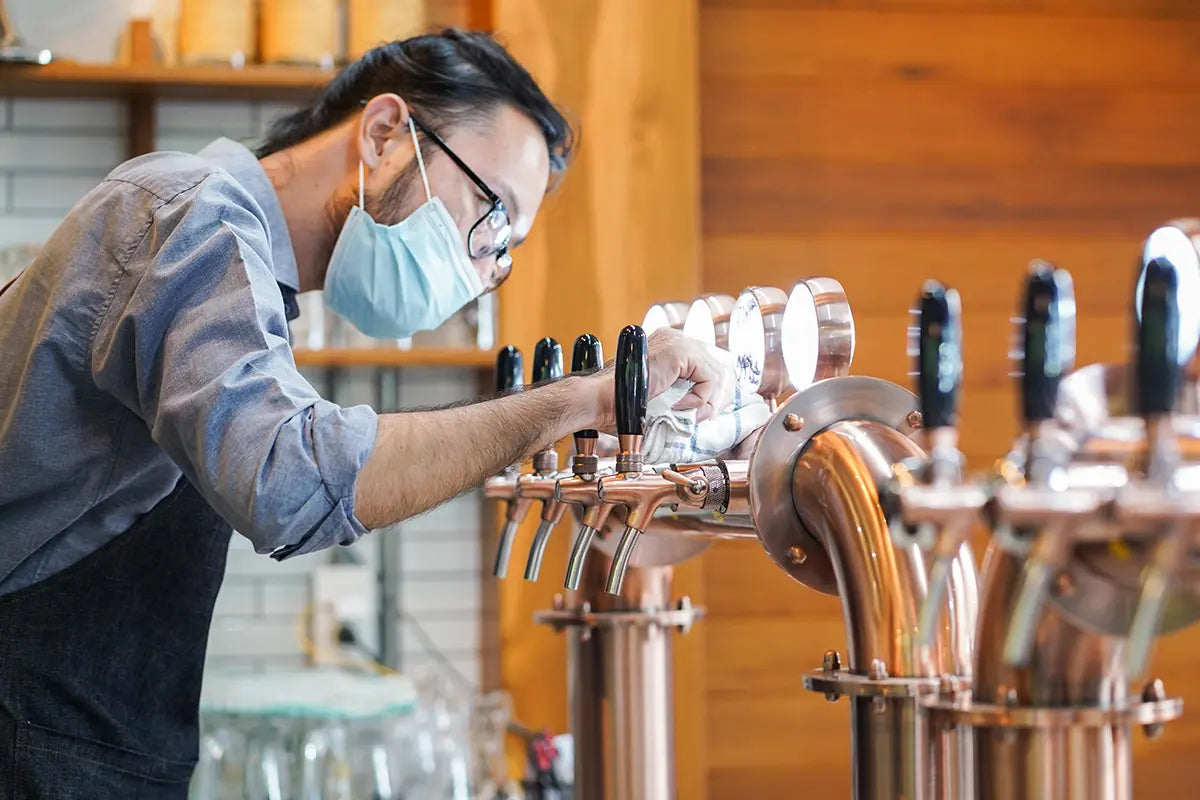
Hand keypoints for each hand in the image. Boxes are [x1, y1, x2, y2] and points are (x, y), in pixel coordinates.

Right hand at [586, 327, 735, 430]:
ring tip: (690, 416)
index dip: (709, 391)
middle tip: (704, 417)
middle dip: (715, 395)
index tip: (702, 413)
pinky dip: (700, 398)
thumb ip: (679, 396)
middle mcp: (674, 338)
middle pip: (716, 364)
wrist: (600, 400)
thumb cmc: (619, 406)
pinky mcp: (680, 351)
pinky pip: (709, 377)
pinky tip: (680, 406)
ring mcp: (677, 341)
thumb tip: (703, 411)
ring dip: (707, 401)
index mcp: (666, 346)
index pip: (705, 364)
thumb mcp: (657, 399)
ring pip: (716, 372)